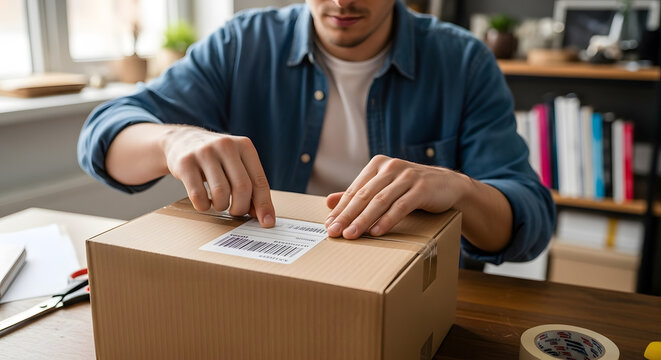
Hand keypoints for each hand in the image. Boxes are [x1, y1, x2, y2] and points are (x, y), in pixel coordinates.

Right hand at [162, 126, 274, 226]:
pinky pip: (198, 195)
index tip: (266, 222)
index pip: (259, 181)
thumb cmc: (216, 158)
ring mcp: (204, 153)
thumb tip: (262, 215)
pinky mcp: (185, 163)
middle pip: (242, 188)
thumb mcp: (237, 164)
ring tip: (219, 203)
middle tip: (236, 211)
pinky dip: (203, 206)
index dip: (264, 204)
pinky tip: (204, 201)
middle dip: (241, 207)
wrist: (182, 140)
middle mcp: (226, 146)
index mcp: (244, 146)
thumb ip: (251, 185)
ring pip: (221, 193)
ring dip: (221, 206)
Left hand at [324, 155, 468, 238]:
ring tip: (351, 235)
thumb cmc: (411, 189)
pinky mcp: (422, 188)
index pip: (354, 190)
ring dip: (363, 220)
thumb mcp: (384, 188)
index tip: (329, 225)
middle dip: (347, 216)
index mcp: (378, 165)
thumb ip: (359, 194)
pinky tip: (376, 232)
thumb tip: (328, 202)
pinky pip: (401, 206)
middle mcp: (391, 167)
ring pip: (380, 201)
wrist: (448, 186)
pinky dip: (387, 220)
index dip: (340, 209)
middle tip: (335, 232)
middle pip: (364, 195)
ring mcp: (407, 176)